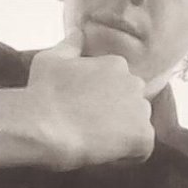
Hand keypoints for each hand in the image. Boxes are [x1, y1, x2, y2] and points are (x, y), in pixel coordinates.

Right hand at [0, 31, 153, 170]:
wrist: (44, 124)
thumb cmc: (43, 91)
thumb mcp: (51, 59)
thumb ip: (70, 45)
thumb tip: (78, 32)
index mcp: (117, 65)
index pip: (119, 86)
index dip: (102, 101)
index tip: (83, 110)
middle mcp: (134, 83)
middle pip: (132, 104)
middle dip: (116, 116)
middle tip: (89, 127)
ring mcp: (141, 110)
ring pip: (138, 126)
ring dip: (122, 135)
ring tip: (96, 142)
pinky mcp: (143, 136)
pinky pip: (142, 149)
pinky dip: (127, 155)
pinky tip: (105, 154)